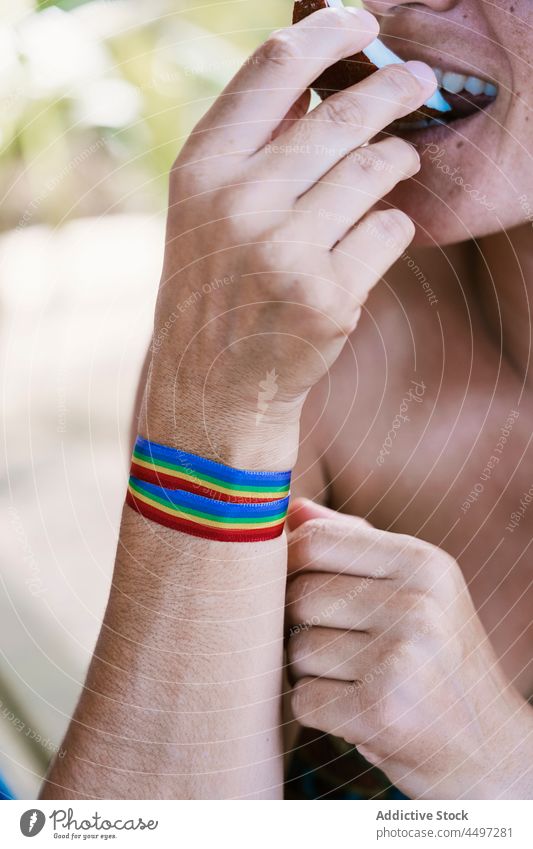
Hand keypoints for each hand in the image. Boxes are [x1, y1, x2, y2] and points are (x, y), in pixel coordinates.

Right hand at [141, 5, 437, 466]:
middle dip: (394, 90)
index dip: (329, 33)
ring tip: (399, 161)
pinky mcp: (328, 295)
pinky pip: (391, 230)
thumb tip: (316, 78)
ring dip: (398, 160)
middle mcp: (240, 202)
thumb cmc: (214, 284)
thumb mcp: (204, 207)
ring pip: (375, 169)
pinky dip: (394, 225)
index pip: (273, 66)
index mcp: (204, 167)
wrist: (213, 379)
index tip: (362, 25)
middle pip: (342, 114)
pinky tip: (378, 232)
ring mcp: (285, 250)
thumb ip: (252, 144)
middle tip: (419, 82)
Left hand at [286, 499, 532, 798]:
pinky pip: (303, 699)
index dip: (290, 567)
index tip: (301, 589)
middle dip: (302, 627)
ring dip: (311, 674)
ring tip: (358, 682)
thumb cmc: (438, 661)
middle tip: (343, 650)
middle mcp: (417, 603)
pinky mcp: (382, 711)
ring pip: (296, 650)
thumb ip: (353, 543)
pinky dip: (319, 713)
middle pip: (298, 596)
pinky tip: (358, 714)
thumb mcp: (415, 588)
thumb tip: (291, 508)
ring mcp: (401, 658)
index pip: (313, 540)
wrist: (491, 750)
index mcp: (422, 562)